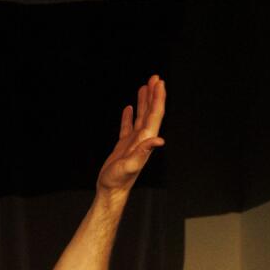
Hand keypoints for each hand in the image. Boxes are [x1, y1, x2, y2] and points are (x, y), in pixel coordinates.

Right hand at [96, 75, 166, 195]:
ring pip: (141, 116)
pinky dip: (129, 116)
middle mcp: (142, 138)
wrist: (111, 191)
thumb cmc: (119, 180)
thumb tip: (159, 140)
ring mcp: (133, 141)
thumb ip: (144, 152)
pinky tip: (129, 108)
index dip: (158, 98)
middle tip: (154, 78)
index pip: (155, 114)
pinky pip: (128, 127)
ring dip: (144, 101)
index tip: (159, 83)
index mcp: (145, 139)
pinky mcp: (123, 146)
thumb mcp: (131, 165)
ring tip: (144, 87)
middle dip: (153, 94)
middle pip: (151, 111)